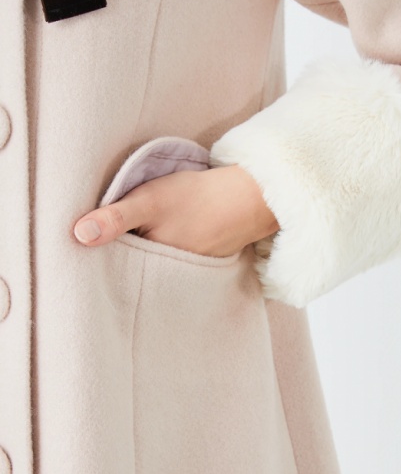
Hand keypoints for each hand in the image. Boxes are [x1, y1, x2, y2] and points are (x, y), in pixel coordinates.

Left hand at [73, 164, 279, 256]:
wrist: (249, 198)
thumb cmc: (196, 198)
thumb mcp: (149, 201)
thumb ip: (115, 218)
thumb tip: (78, 236)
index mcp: (151, 263)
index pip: (117, 263)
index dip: (104, 253)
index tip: (94, 245)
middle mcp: (169, 275)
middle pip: (137, 267)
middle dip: (126, 257)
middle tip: (118, 240)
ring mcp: (188, 271)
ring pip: (157, 264)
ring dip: (148, 255)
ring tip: (143, 238)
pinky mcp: (202, 262)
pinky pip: (176, 263)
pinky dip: (169, 253)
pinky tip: (171, 238)